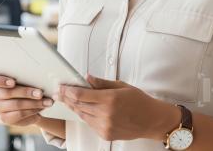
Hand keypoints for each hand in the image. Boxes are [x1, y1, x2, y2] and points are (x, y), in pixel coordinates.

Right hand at [0, 72, 53, 126]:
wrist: (30, 102)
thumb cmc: (27, 85)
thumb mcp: (26, 78)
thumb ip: (27, 76)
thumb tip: (39, 75)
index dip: (0, 80)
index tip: (13, 82)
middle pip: (7, 93)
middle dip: (26, 92)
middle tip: (40, 93)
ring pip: (16, 104)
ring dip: (33, 103)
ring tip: (47, 102)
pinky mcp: (4, 118)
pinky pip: (19, 114)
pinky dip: (32, 111)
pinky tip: (40, 108)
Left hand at [57, 74, 179, 141]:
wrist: (152, 121)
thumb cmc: (140, 101)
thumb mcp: (122, 86)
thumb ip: (102, 83)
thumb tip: (87, 78)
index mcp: (110, 99)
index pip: (81, 95)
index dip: (68, 91)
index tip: (61, 87)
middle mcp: (106, 114)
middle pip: (79, 105)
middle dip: (67, 98)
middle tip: (60, 93)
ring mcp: (105, 126)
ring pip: (82, 115)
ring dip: (74, 107)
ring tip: (68, 100)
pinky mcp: (106, 134)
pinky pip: (90, 124)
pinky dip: (85, 116)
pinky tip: (82, 109)